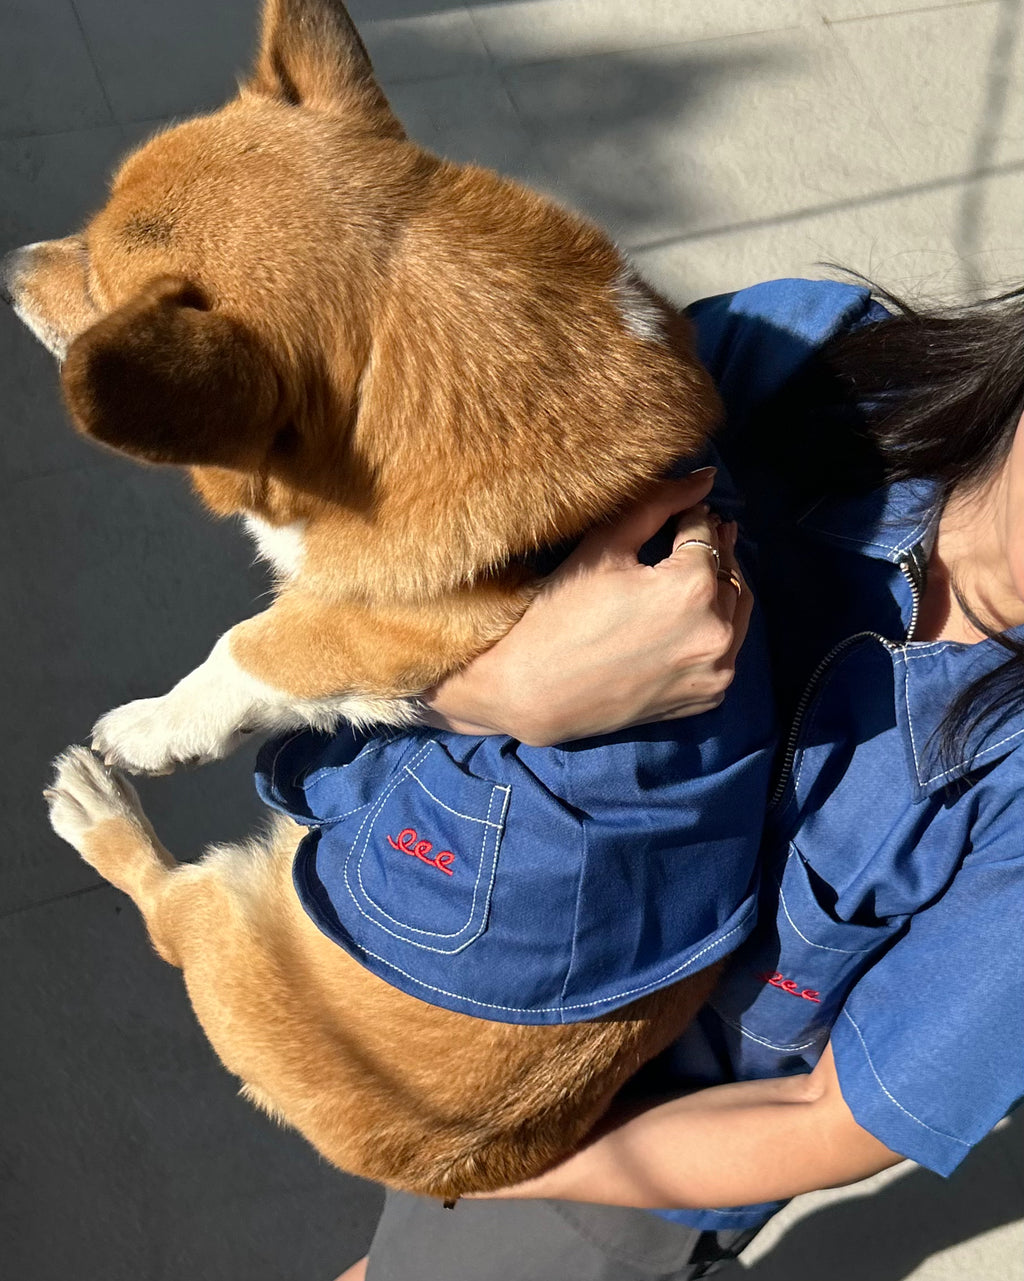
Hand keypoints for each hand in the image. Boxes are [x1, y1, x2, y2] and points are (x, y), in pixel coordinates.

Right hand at [423, 470, 750, 744]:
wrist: (535, 694)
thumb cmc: (559, 616)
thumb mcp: (604, 549)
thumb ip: (657, 504)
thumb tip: (704, 477)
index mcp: (691, 589)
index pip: (704, 533)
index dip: (691, 517)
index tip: (683, 512)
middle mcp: (715, 633)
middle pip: (728, 571)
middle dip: (712, 549)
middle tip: (697, 533)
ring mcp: (716, 670)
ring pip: (737, 611)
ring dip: (722, 587)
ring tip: (699, 570)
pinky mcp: (709, 696)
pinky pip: (728, 650)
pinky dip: (716, 628)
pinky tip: (692, 616)